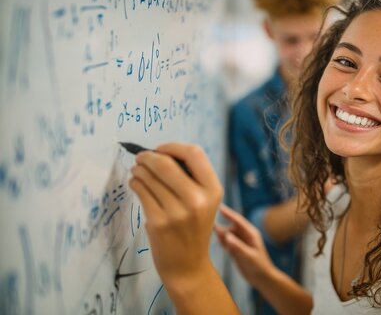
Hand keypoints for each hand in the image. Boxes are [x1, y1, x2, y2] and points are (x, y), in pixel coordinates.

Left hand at [128, 143, 221, 287]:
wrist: (188, 265)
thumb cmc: (193, 228)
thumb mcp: (205, 202)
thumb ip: (192, 178)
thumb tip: (162, 153)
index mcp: (213, 190)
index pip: (194, 153)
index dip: (173, 147)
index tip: (161, 149)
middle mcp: (198, 200)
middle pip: (167, 163)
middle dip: (149, 156)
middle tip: (141, 157)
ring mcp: (177, 212)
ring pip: (150, 177)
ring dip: (139, 169)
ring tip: (137, 171)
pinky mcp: (158, 222)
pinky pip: (141, 192)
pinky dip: (135, 183)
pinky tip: (136, 184)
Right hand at [214, 205, 275, 285]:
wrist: (262, 278)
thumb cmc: (259, 266)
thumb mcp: (248, 256)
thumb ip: (237, 246)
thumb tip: (226, 236)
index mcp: (251, 234)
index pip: (238, 221)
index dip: (228, 214)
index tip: (219, 207)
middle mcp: (245, 236)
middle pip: (231, 227)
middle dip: (221, 226)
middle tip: (208, 223)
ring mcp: (240, 243)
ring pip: (228, 235)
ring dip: (220, 234)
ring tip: (208, 231)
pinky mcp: (236, 250)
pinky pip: (227, 243)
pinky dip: (221, 241)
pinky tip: (215, 240)